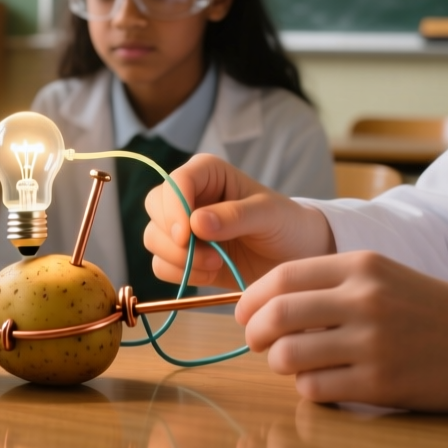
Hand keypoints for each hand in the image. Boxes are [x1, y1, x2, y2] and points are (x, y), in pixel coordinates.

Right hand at [141, 154, 335, 288]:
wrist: (294, 257)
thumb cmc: (286, 225)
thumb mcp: (269, 215)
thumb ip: (235, 216)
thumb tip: (196, 223)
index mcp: (207, 172)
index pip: (175, 182)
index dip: (175, 208)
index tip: (188, 236)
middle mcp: (188, 195)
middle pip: (154, 207)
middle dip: (173, 236)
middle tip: (208, 256)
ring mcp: (182, 226)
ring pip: (153, 238)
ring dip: (179, 258)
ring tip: (216, 264)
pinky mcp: (181, 255)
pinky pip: (160, 265)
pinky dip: (180, 275)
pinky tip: (210, 274)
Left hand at [235, 250, 447, 411]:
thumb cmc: (435, 311)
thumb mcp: (385, 276)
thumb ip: (332, 283)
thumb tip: (267, 302)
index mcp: (361, 266)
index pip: (281, 277)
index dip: (251, 298)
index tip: (245, 314)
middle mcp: (364, 300)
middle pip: (276, 315)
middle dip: (254, 333)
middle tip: (258, 343)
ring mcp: (373, 343)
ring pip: (289, 355)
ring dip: (280, 364)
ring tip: (293, 364)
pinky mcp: (381, 384)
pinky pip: (316, 389)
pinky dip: (309, 389)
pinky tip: (324, 383)